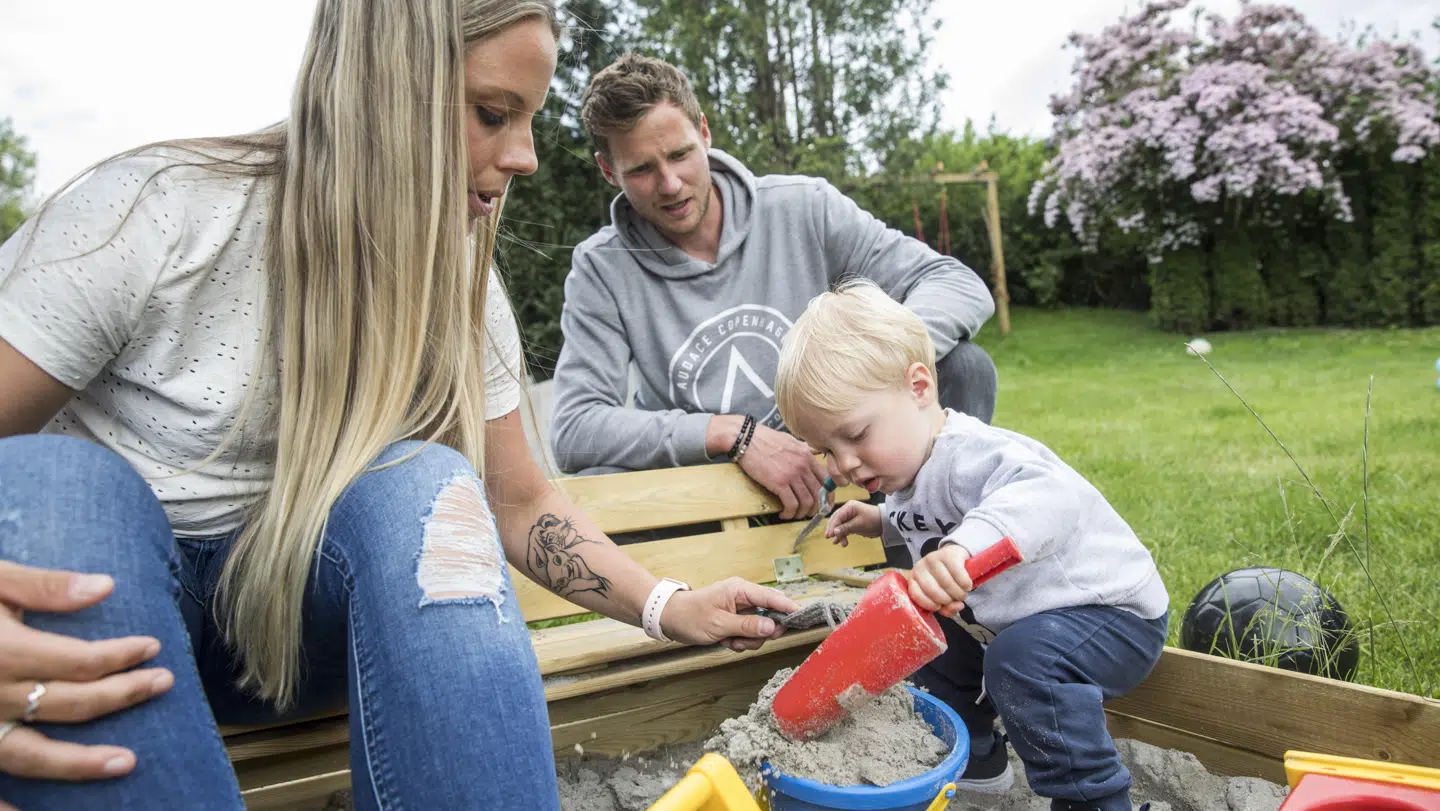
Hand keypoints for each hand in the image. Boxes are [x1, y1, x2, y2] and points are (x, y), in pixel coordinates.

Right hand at [0, 561, 172, 783]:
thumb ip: (43, 586)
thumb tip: (106, 587)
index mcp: (4, 652)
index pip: (82, 662)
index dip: (123, 656)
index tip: (153, 647)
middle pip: (71, 704)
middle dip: (123, 695)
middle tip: (163, 683)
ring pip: (32, 755)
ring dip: (80, 763)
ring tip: (127, 762)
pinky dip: (4, 809)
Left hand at [659, 578, 801, 651]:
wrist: (669, 619)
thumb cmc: (690, 617)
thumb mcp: (720, 625)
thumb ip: (748, 626)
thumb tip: (772, 626)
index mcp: (741, 590)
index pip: (773, 598)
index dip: (788, 609)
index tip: (801, 619)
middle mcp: (743, 597)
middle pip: (769, 616)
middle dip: (759, 633)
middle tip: (744, 641)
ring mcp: (739, 609)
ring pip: (759, 628)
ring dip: (747, 640)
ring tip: (729, 641)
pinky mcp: (735, 619)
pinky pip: (748, 633)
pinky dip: (740, 641)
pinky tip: (725, 641)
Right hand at [735, 426, 827, 519]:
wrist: (747, 438)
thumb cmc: (765, 439)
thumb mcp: (790, 440)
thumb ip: (804, 449)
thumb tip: (813, 453)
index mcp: (807, 456)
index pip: (827, 479)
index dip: (827, 495)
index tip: (823, 503)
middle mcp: (803, 465)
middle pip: (819, 493)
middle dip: (815, 508)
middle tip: (808, 513)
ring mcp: (792, 474)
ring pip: (807, 502)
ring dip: (801, 513)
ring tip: (794, 515)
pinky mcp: (779, 483)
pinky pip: (791, 504)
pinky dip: (789, 513)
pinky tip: (783, 514)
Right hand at [825, 501, 880, 547]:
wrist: (884, 523)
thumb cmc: (873, 520)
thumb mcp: (859, 524)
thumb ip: (846, 527)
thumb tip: (834, 532)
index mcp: (849, 507)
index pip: (837, 516)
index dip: (833, 526)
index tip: (830, 534)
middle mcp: (848, 511)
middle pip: (836, 520)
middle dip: (833, 529)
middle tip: (829, 537)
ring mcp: (850, 517)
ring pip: (840, 526)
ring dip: (838, 534)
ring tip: (836, 542)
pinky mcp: (852, 524)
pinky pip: (844, 529)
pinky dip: (842, 535)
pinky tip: (840, 542)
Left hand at [909, 545, 973, 617]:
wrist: (955, 557)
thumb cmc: (946, 580)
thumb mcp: (942, 595)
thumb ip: (946, 608)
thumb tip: (956, 607)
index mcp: (914, 579)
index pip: (916, 595)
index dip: (930, 605)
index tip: (939, 607)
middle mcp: (920, 567)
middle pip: (933, 591)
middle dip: (948, 600)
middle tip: (955, 599)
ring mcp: (933, 559)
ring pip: (947, 583)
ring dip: (959, 594)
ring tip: (962, 593)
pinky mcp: (948, 555)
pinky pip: (958, 574)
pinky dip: (965, 584)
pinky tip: (967, 586)